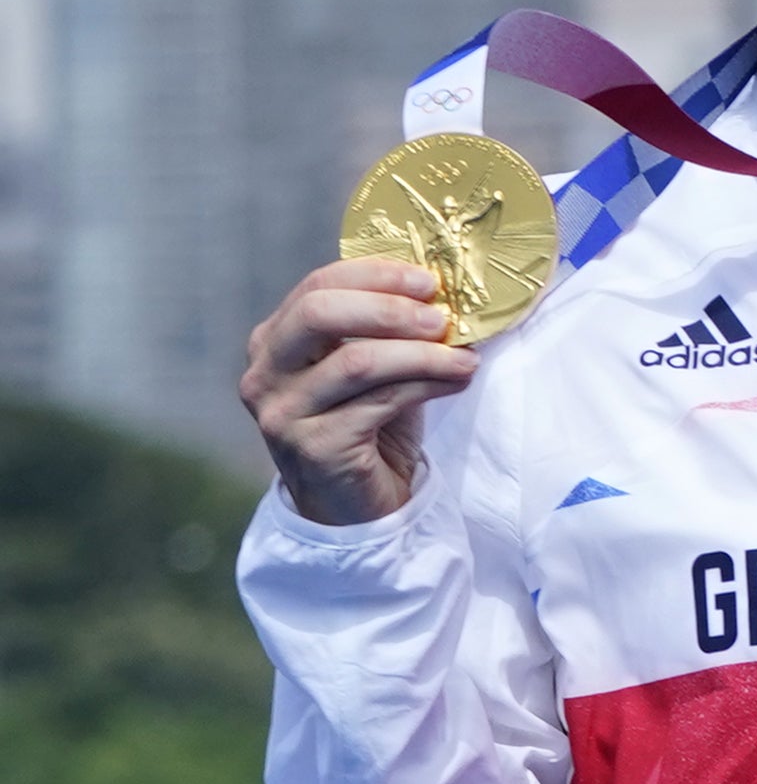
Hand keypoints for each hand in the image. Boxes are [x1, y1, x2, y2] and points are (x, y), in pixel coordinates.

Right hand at [239, 260, 476, 525]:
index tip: (430, 280)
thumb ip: (385, 330)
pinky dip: (427, 385)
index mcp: (274, 341)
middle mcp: (265, 374)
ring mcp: (282, 412)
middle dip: (389, 308)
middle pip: (318, 314)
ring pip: (356, 361)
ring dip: (422, 353)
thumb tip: (442, 291)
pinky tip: (457, 381)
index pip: (317, 287)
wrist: (355, 507)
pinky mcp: (313, 447)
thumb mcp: (371, 369)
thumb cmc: (368, 427)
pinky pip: (378, 402)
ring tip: (465, 357)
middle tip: (441, 316)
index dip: (376, 275)